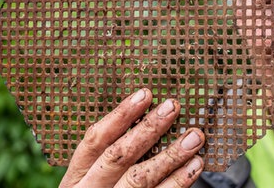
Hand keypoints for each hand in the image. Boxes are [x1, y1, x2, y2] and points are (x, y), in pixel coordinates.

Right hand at [59, 88, 204, 187]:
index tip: (145, 94)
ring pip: (140, 178)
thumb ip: (112, 152)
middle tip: (172, 107)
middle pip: (119, 155)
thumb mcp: (93, 176)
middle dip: (148, 129)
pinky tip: (195, 164)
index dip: (121, 115)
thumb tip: (147, 116)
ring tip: (194, 136)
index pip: (96, 139)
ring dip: (171, 154)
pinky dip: (179, 180)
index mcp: (78, 174)